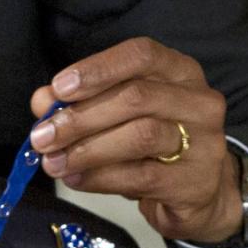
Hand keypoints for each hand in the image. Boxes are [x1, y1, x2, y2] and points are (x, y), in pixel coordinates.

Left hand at [29, 38, 242, 246]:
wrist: (200, 193)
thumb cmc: (152, 144)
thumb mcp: (117, 115)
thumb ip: (79, 102)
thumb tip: (43, 101)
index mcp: (178, 71)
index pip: (141, 55)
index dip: (98, 69)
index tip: (59, 88)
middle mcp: (198, 100)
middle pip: (135, 97)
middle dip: (80, 117)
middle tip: (43, 137)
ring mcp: (205, 141)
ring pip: (141, 136)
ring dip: (87, 150)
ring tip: (53, 162)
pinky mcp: (196, 182)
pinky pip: (142, 176)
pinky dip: (100, 178)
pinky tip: (75, 179)